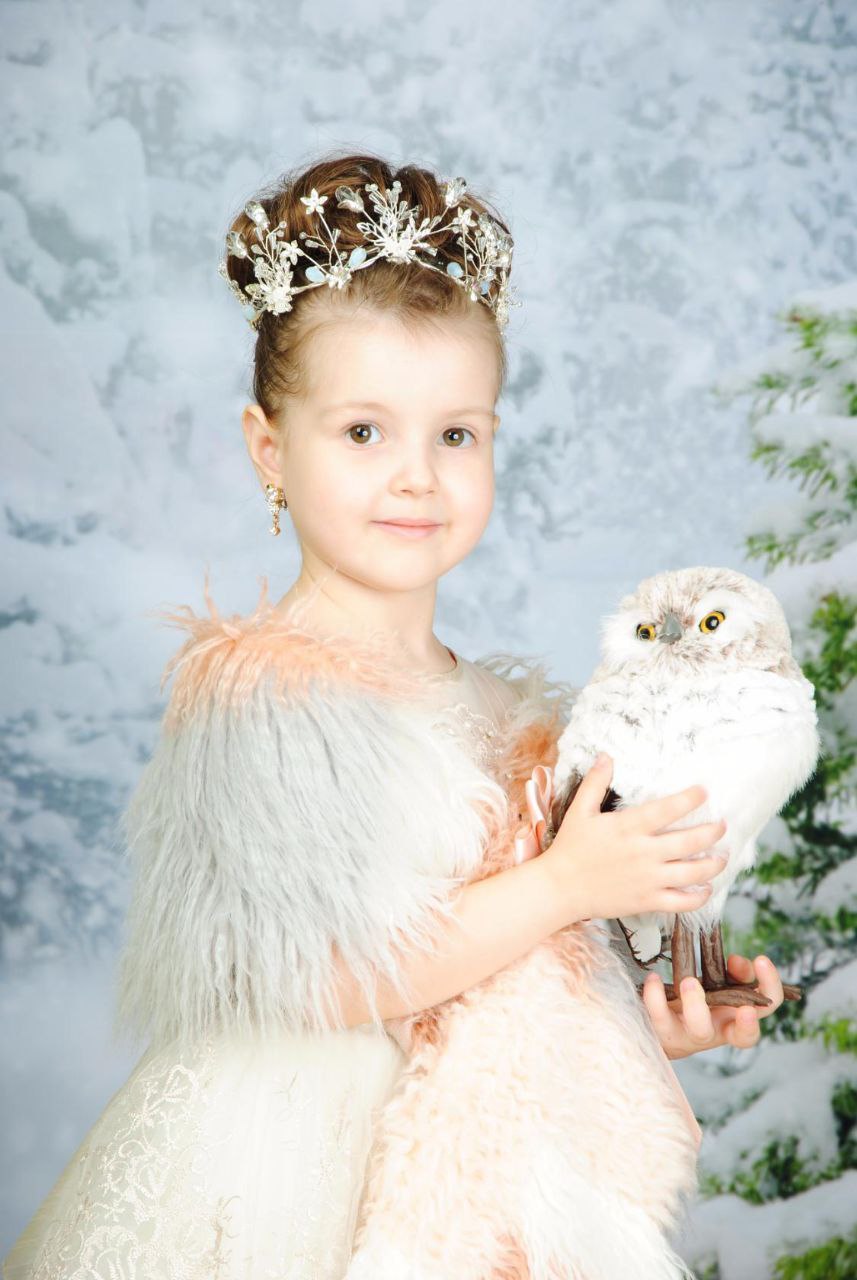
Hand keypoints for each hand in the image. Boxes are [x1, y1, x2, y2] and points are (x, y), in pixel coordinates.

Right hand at [543, 753, 727, 922]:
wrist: (559, 888)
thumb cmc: (570, 848)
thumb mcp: (580, 810)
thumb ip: (595, 782)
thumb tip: (606, 756)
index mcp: (628, 827)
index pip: (668, 809)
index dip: (690, 799)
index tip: (705, 791)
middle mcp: (643, 853)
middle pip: (690, 841)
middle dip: (713, 831)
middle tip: (723, 825)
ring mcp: (648, 879)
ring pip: (693, 872)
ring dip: (714, 864)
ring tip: (723, 856)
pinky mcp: (647, 901)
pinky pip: (682, 902)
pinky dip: (699, 896)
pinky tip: (706, 888)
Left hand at [642, 954, 784, 1058]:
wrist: (660, 1026)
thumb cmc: (697, 1000)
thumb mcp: (720, 985)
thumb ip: (734, 974)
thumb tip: (737, 961)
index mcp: (736, 1017)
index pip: (766, 1009)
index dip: (770, 988)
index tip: (761, 959)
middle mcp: (719, 1031)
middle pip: (741, 1037)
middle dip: (746, 1021)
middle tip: (744, 1003)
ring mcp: (692, 1036)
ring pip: (700, 1030)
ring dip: (697, 1005)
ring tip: (688, 982)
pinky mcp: (665, 1034)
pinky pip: (660, 1020)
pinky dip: (655, 999)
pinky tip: (653, 979)